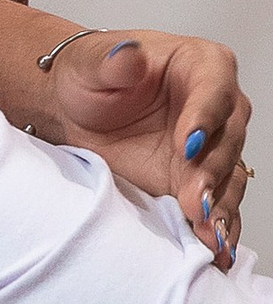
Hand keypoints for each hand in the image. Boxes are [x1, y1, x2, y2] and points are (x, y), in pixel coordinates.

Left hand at [31, 28, 251, 261]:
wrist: (74, 110)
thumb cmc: (89, 77)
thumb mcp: (90, 61)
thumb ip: (112, 59)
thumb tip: (129, 55)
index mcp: (202, 65)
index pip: (215, 89)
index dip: (206, 116)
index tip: (189, 143)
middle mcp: (216, 108)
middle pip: (229, 138)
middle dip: (213, 170)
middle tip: (195, 197)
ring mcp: (210, 149)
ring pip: (229, 177)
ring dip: (220, 205)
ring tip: (206, 230)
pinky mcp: (196, 182)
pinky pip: (218, 206)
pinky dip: (218, 228)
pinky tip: (214, 248)